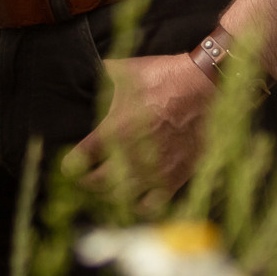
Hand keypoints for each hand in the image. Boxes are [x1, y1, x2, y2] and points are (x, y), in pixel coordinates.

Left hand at [68, 53, 216, 197]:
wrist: (207, 86)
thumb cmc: (166, 76)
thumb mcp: (127, 70)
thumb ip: (103, 76)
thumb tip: (87, 70)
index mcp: (114, 130)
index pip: (80, 160)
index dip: (70, 165)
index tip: (69, 166)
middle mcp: (131, 155)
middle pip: (97, 183)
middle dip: (86, 182)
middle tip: (85, 177)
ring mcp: (154, 170)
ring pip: (120, 197)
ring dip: (109, 194)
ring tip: (106, 187)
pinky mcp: (175, 178)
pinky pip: (150, 206)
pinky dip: (138, 205)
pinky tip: (134, 197)